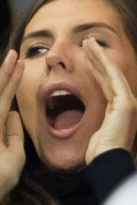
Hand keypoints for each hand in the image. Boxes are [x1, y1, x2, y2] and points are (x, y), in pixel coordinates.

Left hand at [84, 38, 136, 163]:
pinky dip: (104, 65)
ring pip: (111, 73)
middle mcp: (125, 103)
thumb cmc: (97, 152)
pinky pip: (113, 79)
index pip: (105, 83)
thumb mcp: (92, 131)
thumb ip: (92, 119)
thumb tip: (78, 115)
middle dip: (98, 58)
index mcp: (117, 109)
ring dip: (99, 56)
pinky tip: (95, 54)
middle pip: (109, 75)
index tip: (85, 56)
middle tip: (87, 42)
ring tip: (88, 42)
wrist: (106, 162)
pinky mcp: (126, 104)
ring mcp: (127, 103)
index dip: (96, 68)